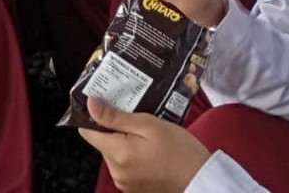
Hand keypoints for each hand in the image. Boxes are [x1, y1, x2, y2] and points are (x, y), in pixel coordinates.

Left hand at [78, 98, 209, 192]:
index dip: (93, 116)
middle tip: (136, 116)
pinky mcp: (135, 189)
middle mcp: (115, 171)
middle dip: (115, 128)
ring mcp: (124, 183)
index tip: (104, 103)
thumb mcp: (149, 125)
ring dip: (126, 142)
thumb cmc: (180, 151)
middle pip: (103, 143)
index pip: (87, 132)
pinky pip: (126, 166)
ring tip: (147, 133)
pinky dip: (134, 156)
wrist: (202, 180)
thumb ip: (116, 117)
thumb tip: (90, 104)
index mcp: (116, 154)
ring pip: (115, 154)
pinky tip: (152, 150)